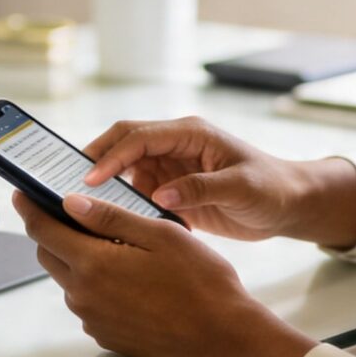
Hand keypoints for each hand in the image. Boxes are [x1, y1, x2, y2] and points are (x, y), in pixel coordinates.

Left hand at [12, 190, 316, 356]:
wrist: (222, 336)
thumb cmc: (201, 283)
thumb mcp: (159, 234)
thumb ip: (110, 217)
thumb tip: (71, 203)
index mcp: (93, 264)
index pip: (43, 230)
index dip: (30, 208)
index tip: (22, 195)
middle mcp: (84, 295)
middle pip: (49, 255)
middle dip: (54, 232)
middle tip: (77, 216)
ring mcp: (93, 319)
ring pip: (69, 279)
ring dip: (79, 260)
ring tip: (119, 248)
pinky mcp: (105, 335)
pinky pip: (88, 303)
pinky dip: (97, 286)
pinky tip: (130, 280)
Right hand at [81, 117, 355, 246]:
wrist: (288, 204)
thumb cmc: (271, 187)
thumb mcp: (241, 187)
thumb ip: (200, 190)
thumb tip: (161, 196)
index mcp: (190, 133)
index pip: (138, 137)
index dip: (111, 156)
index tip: (89, 180)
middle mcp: (176, 146)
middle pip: (122, 145)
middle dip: (94, 163)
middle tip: (67, 187)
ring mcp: (172, 168)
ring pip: (126, 171)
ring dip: (106, 188)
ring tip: (81, 209)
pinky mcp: (172, 190)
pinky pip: (138, 194)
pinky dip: (123, 206)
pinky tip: (111, 223)